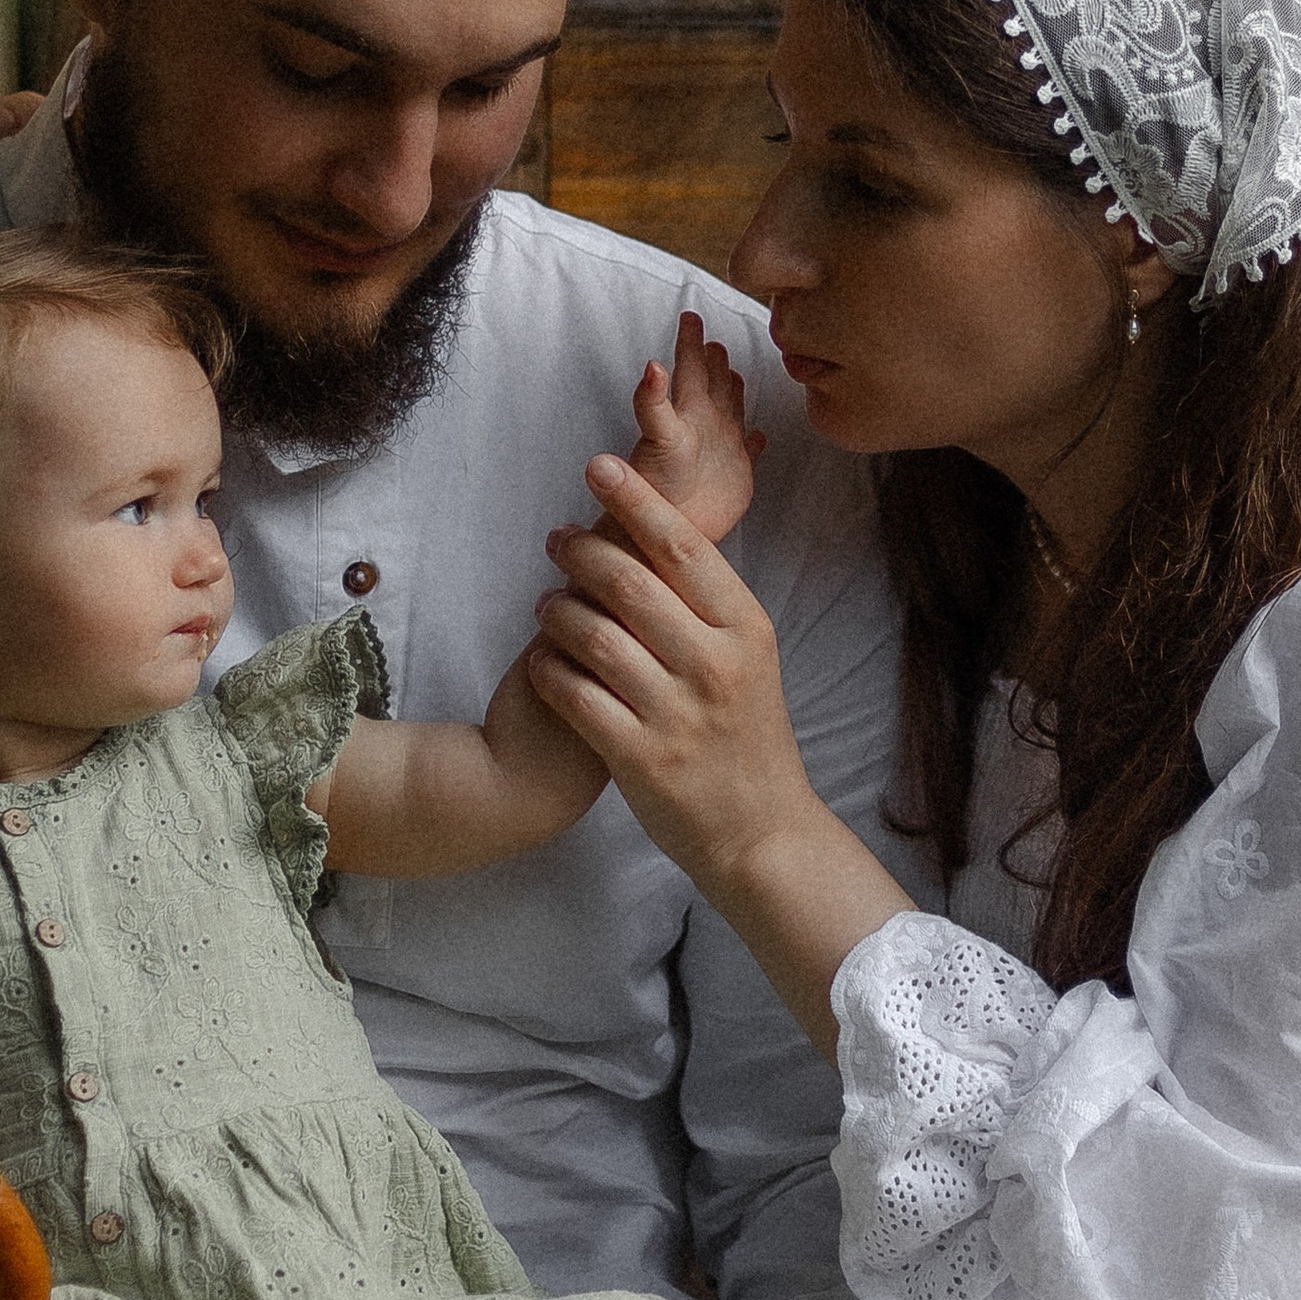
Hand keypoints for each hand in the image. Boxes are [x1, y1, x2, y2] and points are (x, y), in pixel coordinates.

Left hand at [530, 459, 818, 893]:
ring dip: (557, 611)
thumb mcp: (751, 660)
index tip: (597, 466)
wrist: (761, 833)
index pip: (685, 548)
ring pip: (594, 637)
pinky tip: (539, 660)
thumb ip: (708, 605)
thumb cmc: (748, 738)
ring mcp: (677, 715)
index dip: (636, 501)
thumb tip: (659, 533)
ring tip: (545, 603)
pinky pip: (575, 697)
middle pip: (631, 584)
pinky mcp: (640, 759)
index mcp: (747, 631)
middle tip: (556, 538)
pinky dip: (548, 670)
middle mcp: (716, 667)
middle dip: (582, 551)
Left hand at [625, 312, 763, 544]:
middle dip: (714, 361)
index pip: (689, 368)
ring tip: (734, 374)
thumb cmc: (655, 489)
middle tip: (715, 341)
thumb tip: (653, 366)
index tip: (688, 316)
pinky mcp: (735, 477)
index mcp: (688, 413)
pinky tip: (758, 436)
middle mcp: (705, 426)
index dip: (690, 343)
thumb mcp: (656, 438)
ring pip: (730, 412)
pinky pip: (748, 454)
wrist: (664, 537)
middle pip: (712, 384)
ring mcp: (721, 451)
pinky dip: (754, 443)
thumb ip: (653, 402)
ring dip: (733, 392)